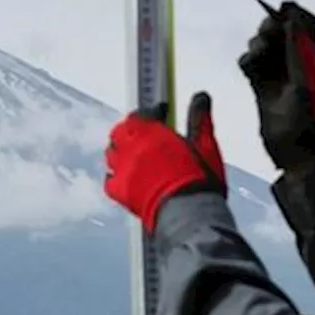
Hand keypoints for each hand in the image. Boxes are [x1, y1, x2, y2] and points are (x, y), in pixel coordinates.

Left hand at [104, 91, 225, 231]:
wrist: (189, 216)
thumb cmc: (198, 182)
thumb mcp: (205, 146)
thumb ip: (200, 119)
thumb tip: (200, 98)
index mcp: (152, 134)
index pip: (141, 114)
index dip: (150, 112)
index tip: (161, 113)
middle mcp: (133, 149)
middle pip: (121, 132)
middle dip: (131, 129)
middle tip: (144, 133)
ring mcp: (124, 171)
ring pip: (111, 153)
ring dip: (121, 150)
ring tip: (134, 154)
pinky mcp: (120, 192)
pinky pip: (109, 180)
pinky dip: (114, 176)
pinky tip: (124, 177)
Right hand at [237, 0, 314, 170]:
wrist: (297, 156)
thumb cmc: (308, 121)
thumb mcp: (305, 82)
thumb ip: (296, 49)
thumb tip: (291, 18)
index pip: (311, 27)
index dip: (297, 14)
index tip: (282, 8)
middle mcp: (299, 64)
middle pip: (284, 33)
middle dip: (272, 27)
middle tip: (265, 32)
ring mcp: (279, 76)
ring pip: (265, 47)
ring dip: (258, 45)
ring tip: (258, 54)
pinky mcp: (262, 88)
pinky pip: (252, 65)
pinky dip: (248, 61)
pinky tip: (249, 68)